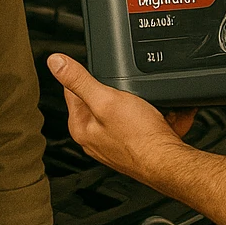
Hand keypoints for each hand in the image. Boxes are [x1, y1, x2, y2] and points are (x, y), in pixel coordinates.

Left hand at [47, 54, 186, 181]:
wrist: (169, 162)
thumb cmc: (139, 138)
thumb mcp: (106, 99)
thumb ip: (79, 80)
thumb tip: (55, 62)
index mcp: (80, 127)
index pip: (72, 90)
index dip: (87, 75)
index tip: (101, 71)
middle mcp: (94, 138)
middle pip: (100, 99)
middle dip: (118, 90)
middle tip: (132, 92)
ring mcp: (115, 143)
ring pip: (125, 109)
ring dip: (140, 102)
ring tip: (150, 106)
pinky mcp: (134, 146)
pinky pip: (143, 122)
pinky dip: (153, 116)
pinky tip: (162, 116)